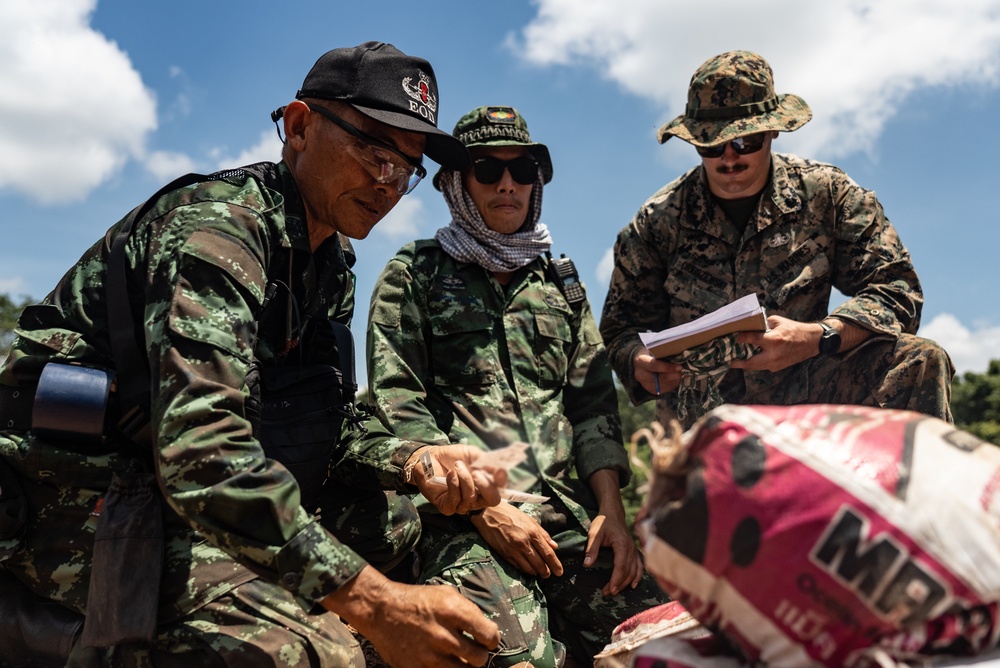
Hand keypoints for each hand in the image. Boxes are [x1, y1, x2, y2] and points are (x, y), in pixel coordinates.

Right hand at [324, 566, 499, 667]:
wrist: (382, 610)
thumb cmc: (417, 599)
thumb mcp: (446, 593)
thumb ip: (468, 610)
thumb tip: (487, 629)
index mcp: (453, 612)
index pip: (489, 635)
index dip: (491, 639)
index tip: (487, 639)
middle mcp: (442, 635)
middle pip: (479, 658)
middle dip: (480, 654)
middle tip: (474, 649)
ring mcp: (429, 655)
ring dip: (465, 665)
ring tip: (460, 656)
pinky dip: (446, 667)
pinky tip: (442, 659)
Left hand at [411, 445, 507, 515]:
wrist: (430, 458)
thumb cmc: (452, 457)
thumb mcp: (473, 455)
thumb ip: (487, 462)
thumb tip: (501, 470)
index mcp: (485, 486)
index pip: (500, 490)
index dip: (502, 483)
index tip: (499, 472)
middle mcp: (477, 499)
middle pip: (492, 500)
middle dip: (486, 486)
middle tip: (476, 472)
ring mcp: (462, 505)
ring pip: (471, 497)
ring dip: (464, 478)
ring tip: (457, 465)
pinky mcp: (447, 507)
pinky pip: (455, 499)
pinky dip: (453, 484)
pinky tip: (450, 474)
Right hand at [471, 501, 562, 577]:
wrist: (488, 513)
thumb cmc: (511, 514)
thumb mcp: (530, 520)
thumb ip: (543, 534)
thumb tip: (555, 546)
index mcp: (532, 532)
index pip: (547, 553)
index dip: (555, 564)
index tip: (560, 572)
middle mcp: (524, 542)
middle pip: (539, 563)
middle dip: (546, 571)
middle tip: (549, 574)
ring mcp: (513, 550)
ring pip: (529, 568)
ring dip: (536, 572)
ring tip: (539, 573)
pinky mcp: (504, 554)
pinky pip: (518, 566)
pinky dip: (525, 570)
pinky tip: (529, 570)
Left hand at [585, 509, 644, 596]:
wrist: (613, 513)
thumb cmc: (603, 522)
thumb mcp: (594, 533)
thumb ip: (591, 548)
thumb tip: (587, 564)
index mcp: (622, 545)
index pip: (621, 567)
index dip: (616, 580)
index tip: (609, 590)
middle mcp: (631, 549)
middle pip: (628, 571)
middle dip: (619, 584)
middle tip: (608, 593)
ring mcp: (634, 550)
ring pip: (634, 571)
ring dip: (626, 583)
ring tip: (616, 591)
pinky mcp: (634, 550)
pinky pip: (639, 566)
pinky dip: (637, 576)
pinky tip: (633, 585)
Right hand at [633, 347, 682, 396]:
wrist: (640, 363)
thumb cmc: (650, 353)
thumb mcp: (654, 350)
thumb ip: (664, 354)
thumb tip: (680, 358)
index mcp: (641, 362)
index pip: (654, 366)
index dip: (668, 367)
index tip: (679, 367)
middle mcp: (641, 375)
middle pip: (661, 378)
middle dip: (674, 375)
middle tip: (683, 371)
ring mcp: (645, 384)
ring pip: (665, 385)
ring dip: (675, 380)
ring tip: (682, 374)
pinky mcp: (651, 390)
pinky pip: (665, 389)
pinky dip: (673, 384)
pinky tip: (677, 379)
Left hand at [731, 314, 822, 372]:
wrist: (811, 342)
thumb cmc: (794, 329)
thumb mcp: (778, 321)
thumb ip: (763, 324)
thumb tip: (749, 325)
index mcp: (774, 340)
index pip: (753, 340)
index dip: (742, 338)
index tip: (734, 337)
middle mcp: (774, 354)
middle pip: (750, 362)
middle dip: (737, 362)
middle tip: (727, 359)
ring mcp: (776, 363)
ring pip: (755, 367)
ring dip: (744, 364)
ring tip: (734, 360)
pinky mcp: (777, 367)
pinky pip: (762, 366)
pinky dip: (754, 363)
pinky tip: (748, 359)